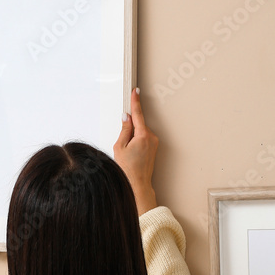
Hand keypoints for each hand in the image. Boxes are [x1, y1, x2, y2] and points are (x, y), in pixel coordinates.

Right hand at [113, 87, 158, 214]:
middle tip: (123, 144)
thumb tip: (127, 117)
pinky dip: (136, 141)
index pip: (138, 114)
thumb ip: (124, 129)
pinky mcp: (154, 147)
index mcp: (143, 135)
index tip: (136, 91)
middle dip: (129, 129)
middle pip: (138, 124)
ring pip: (140, 131)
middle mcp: (151, 137)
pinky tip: (133, 153)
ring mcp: (154, 142)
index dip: (135, 102)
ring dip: (132, 136)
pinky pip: (143, 138)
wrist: (137, 183)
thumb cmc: (128, 168)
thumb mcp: (120, 146)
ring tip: (128, 152)